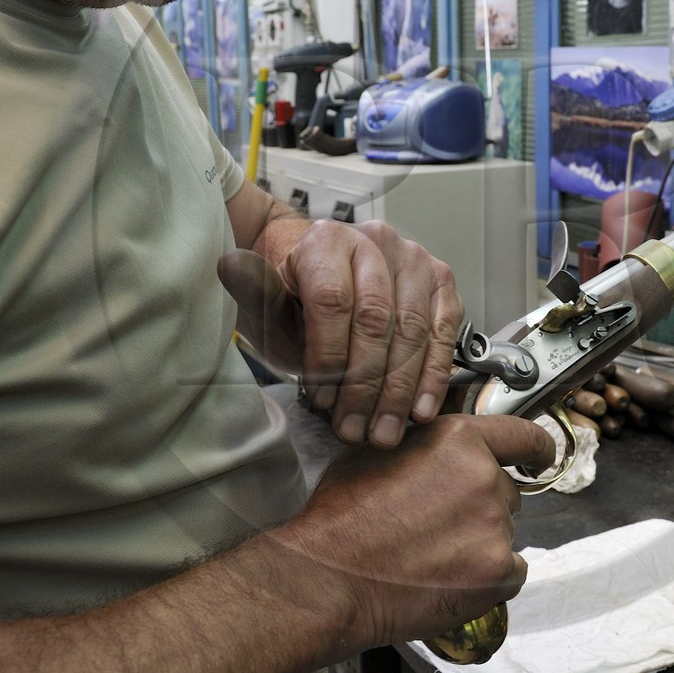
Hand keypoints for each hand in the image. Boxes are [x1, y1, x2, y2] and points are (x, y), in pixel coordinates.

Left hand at [217, 219, 463, 446]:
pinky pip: (443, 332)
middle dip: (365, 385)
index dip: (328, 356)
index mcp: (327, 240)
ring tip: (384, 432)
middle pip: (377, 320)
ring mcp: (414, 259)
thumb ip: (257, 293)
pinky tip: (419, 409)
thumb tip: (231, 268)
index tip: (322, 401)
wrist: (322, 270)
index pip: (333, 301)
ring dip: (399, 391)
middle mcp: (376, 241)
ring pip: (413, 331)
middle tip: (354, 429)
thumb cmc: (294, 293)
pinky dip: (433, 375)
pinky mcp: (441, 281)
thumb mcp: (266, 299)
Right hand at [270, 415, 557, 651]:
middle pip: (505, 492)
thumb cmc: (342, 518)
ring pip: (503, 533)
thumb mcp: (379, 452)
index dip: (536, 450)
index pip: (522, 437)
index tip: (542, 459)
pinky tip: (448, 579)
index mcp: (457, 439)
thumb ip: (427, 444)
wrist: (329, 578)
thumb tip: (447, 451)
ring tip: (431, 557)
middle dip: (479, 507)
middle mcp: (483, 476)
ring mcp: (494, 526)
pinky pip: (510, 573)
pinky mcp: (497, 572)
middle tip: (437, 527)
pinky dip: (488, 579)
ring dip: (479, 543)